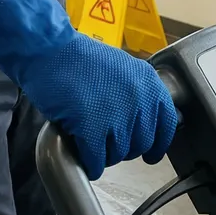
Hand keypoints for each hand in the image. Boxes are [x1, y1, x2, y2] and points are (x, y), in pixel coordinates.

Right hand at [19, 34, 177, 179]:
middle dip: (125, 149)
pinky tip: (85, 159)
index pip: (167, 123)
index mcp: (148, 83)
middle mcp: (139, 99)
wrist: (48, 50)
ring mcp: (117, 115)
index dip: (158, 144)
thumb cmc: (76, 56)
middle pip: (141, 143)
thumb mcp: (121, 68)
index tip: (151, 154)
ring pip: (119, 154)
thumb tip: (141, 119)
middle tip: (109, 144)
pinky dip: (91, 164)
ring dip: (106, 156)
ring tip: (92, 146)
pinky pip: (97, 159)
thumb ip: (135, 92)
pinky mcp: (93, 128)